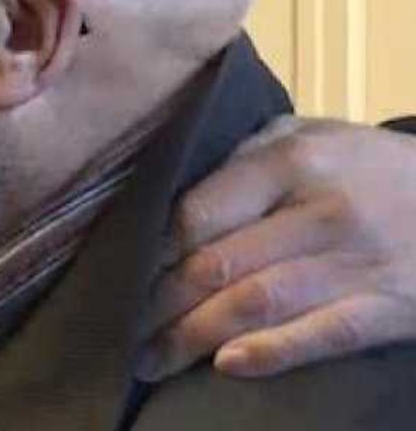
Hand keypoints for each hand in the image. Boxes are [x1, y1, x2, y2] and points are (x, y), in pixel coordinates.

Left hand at [138, 116, 415, 380]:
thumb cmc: (365, 169)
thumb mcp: (310, 138)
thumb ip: (242, 156)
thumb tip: (165, 191)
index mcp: (290, 160)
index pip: (198, 210)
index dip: (149, 251)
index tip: (115, 276)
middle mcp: (321, 209)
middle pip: (217, 263)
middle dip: (157, 304)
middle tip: (119, 330)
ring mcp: (358, 261)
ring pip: (257, 303)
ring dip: (192, 337)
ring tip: (150, 360)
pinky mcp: (390, 307)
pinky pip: (325, 334)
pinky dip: (273, 351)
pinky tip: (227, 366)